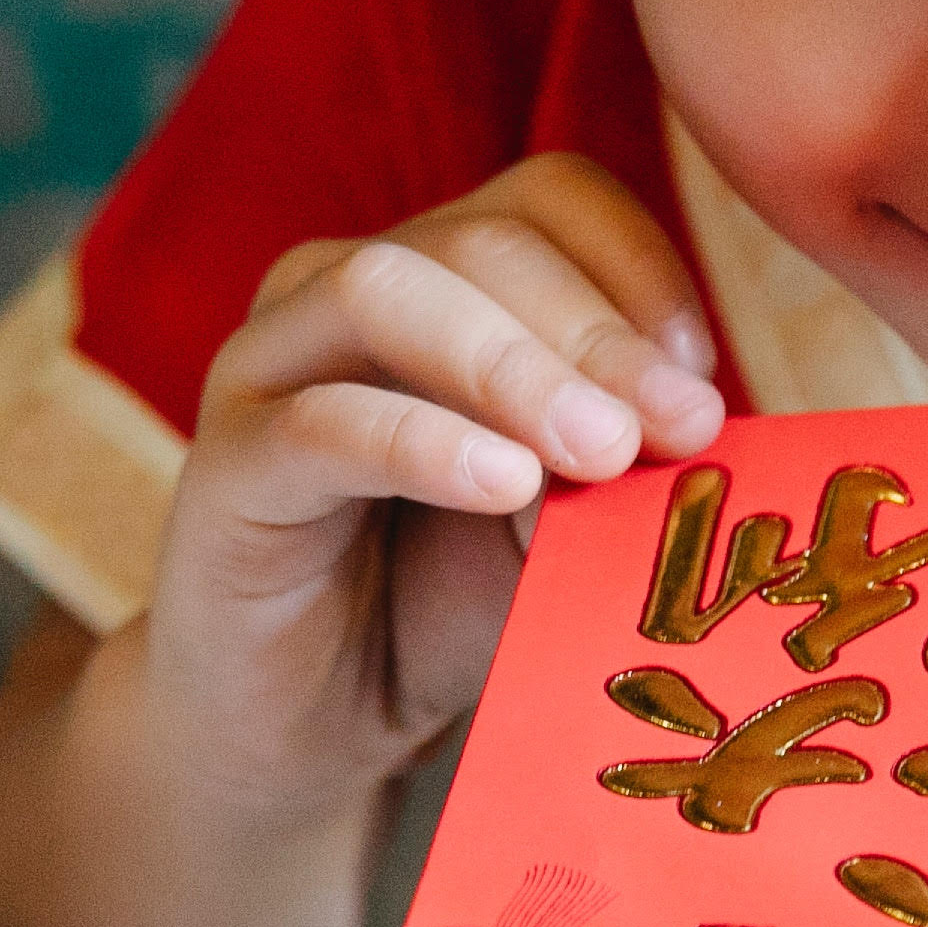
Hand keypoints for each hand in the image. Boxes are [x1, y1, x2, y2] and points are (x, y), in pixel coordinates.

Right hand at [148, 153, 725, 820]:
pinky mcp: (224, 462)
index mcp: (448, 275)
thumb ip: (615, 462)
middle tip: (681, 426)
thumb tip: (693, 420)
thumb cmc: (442, 603)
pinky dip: (424, 441)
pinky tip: (504, 484)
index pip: (551, 198)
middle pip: (481, 237)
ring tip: (599, 452)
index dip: (639, 264)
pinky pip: (320, 421)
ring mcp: (272, 363)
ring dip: (513, 364)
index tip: (704, 375)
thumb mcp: (562, 522)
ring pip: (385, 289)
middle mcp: (350, 288)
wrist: (306, 728)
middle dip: (597, 328)